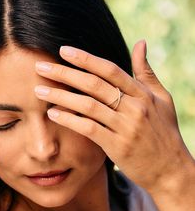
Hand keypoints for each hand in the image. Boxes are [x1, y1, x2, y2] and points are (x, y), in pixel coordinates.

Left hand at [35, 41, 193, 191]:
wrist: (170, 167)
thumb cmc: (164, 130)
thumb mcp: (161, 97)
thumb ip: (146, 71)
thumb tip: (141, 42)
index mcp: (142, 93)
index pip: (109, 70)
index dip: (85, 59)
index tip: (63, 51)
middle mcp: (133, 107)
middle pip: (93, 85)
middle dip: (64, 74)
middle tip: (40, 67)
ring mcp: (125, 127)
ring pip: (88, 106)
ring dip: (61, 96)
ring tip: (39, 90)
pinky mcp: (117, 146)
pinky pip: (88, 129)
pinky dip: (69, 120)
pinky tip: (53, 113)